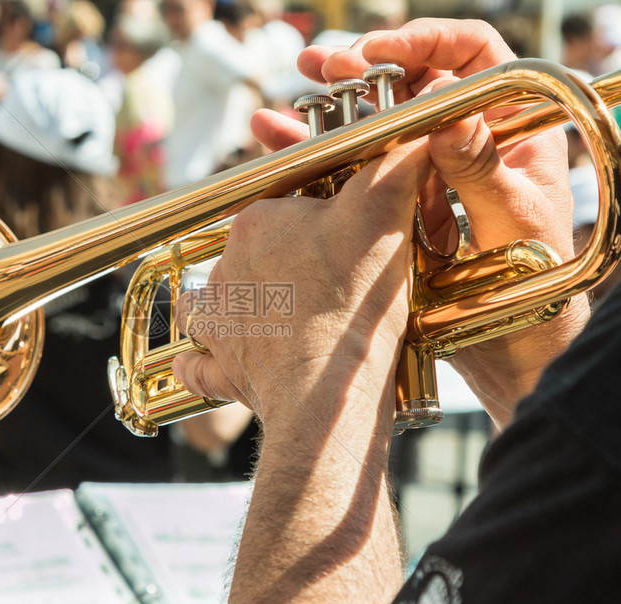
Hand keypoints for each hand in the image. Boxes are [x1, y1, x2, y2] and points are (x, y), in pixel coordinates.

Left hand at [174, 142, 431, 434]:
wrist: (329, 384)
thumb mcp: (383, 216)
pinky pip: (199, 363)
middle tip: (331, 283)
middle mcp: (228, 265)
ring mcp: (221, 317)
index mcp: (257, 221)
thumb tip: (417, 133)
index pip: (286, 207)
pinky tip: (200, 363)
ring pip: (221, 300)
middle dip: (288, 263)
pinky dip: (200, 364)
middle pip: (258, 254)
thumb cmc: (352, 298)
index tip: (345, 240)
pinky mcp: (222, 364)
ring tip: (277, 318)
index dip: (320, 222)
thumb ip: (396, 167)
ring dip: (239, 305)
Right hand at [250, 18, 589, 427]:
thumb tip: (448, 121)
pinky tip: (278, 151)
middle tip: (318, 65)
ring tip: (277, 113)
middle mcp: (467, 142)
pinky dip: (317, 163)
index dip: (423, 42)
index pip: (471, 54)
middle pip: (409, 85)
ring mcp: (429, 175)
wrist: (517, 348)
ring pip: (373, 128)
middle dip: (359, 72)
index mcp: (510, 128)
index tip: (376, 52)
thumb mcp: (513, 222)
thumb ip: (483, 171)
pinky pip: (356, 175)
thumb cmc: (540, 287)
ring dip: (324, 117)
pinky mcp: (400, 208)